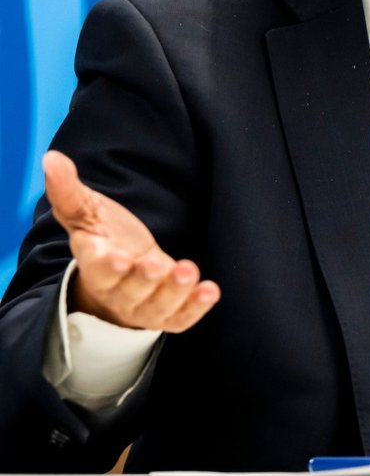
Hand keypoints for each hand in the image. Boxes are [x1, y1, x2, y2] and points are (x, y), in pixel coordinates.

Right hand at [42, 151, 218, 331]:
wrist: (121, 276)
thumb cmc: (106, 239)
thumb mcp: (88, 213)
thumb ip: (69, 191)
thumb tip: (52, 158)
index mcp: (96, 265)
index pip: (97, 267)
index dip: (106, 263)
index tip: (115, 255)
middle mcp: (118, 290)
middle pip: (129, 289)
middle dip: (143, 279)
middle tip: (156, 264)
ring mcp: (144, 305)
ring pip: (157, 306)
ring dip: (174, 291)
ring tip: (188, 270)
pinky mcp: (168, 313)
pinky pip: (181, 317)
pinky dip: (196, 308)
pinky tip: (211, 291)